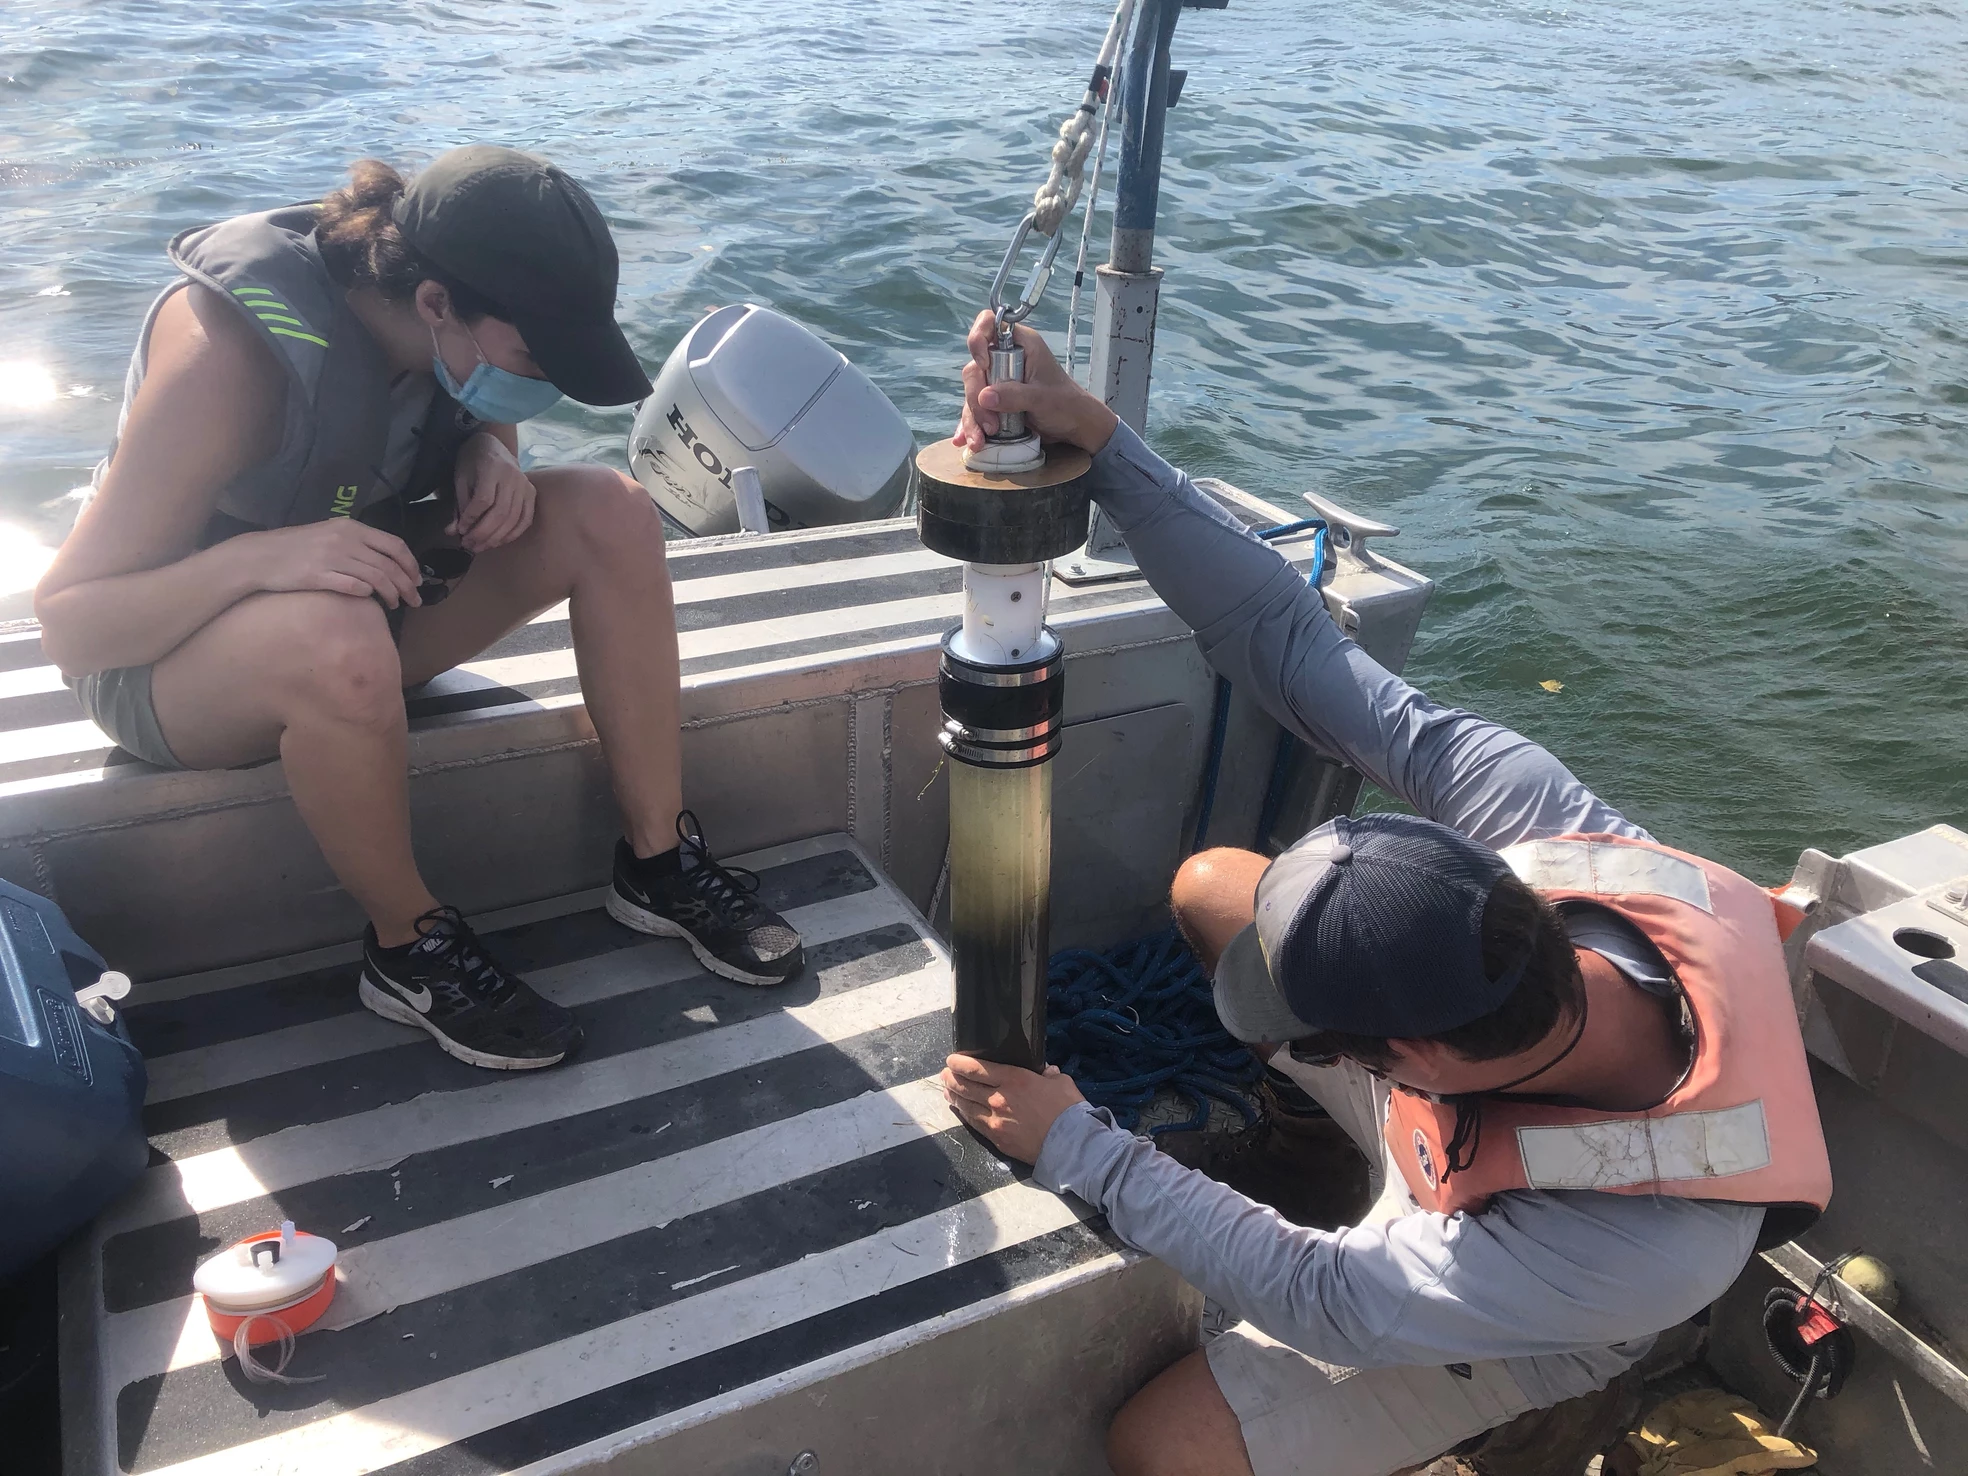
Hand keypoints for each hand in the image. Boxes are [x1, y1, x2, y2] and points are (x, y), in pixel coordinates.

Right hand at [246, 520, 423, 606]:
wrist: (260, 555)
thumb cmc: (297, 547)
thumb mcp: (330, 534)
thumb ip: (358, 544)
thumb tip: (387, 562)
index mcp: (351, 527)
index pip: (394, 545)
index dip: (411, 565)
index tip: (418, 580)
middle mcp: (345, 539)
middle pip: (389, 565)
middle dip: (407, 585)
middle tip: (415, 600)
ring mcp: (332, 557)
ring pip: (376, 578)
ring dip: (391, 594)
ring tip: (395, 605)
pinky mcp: (318, 575)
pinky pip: (353, 587)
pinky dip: (367, 594)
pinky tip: (370, 600)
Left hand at [450, 432, 536, 552]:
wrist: (493, 446)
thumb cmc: (473, 462)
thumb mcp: (461, 479)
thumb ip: (459, 505)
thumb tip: (452, 532)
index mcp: (492, 468)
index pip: (483, 500)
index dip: (471, 519)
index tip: (460, 530)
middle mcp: (513, 477)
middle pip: (500, 512)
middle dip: (483, 533)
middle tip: (468, 545)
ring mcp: (525, 485)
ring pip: (513, 519)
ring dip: (496, 538)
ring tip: (480, 547)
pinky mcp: (531, 493)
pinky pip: (526, 519)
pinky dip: (513, 534)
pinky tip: (499, 542)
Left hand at [940, 1053, 1085, 1163]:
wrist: (1071, 1145)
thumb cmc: (1068, 1110)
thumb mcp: (1061, 1082)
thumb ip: (1048, 1074)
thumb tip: (1045, 1071)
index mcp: (1014, 1079)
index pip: (978, 1068)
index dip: (960, 1063)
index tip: (952, 1060)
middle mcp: (999, 1097)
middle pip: (966, 1085)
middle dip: (952, 1078)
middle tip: (945, 1073)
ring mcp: (995, 1119)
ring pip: (966, 1105)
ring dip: (953, 1095)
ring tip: (947, 1089)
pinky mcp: (996, 1138)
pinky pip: (973, 1123)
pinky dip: (963, 1113)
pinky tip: (959, 1108)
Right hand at [955, 311, 1119, 457]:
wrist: (1074, 428)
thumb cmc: (1066, 404)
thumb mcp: (1042, 398)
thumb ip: (1014, 395)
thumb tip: (984, 397)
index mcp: (1021, 344)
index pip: (989, 324)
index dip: (979, 339)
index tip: (984, 364)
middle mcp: (1005, 358)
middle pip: (975, 368)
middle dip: (976, 397)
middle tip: (990, 423)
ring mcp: (998, 381)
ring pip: (973, 393)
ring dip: (973, 418)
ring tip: (980, 441)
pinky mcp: (995, 402)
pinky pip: (975, 410)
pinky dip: (971, 426)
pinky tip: (967, 440)